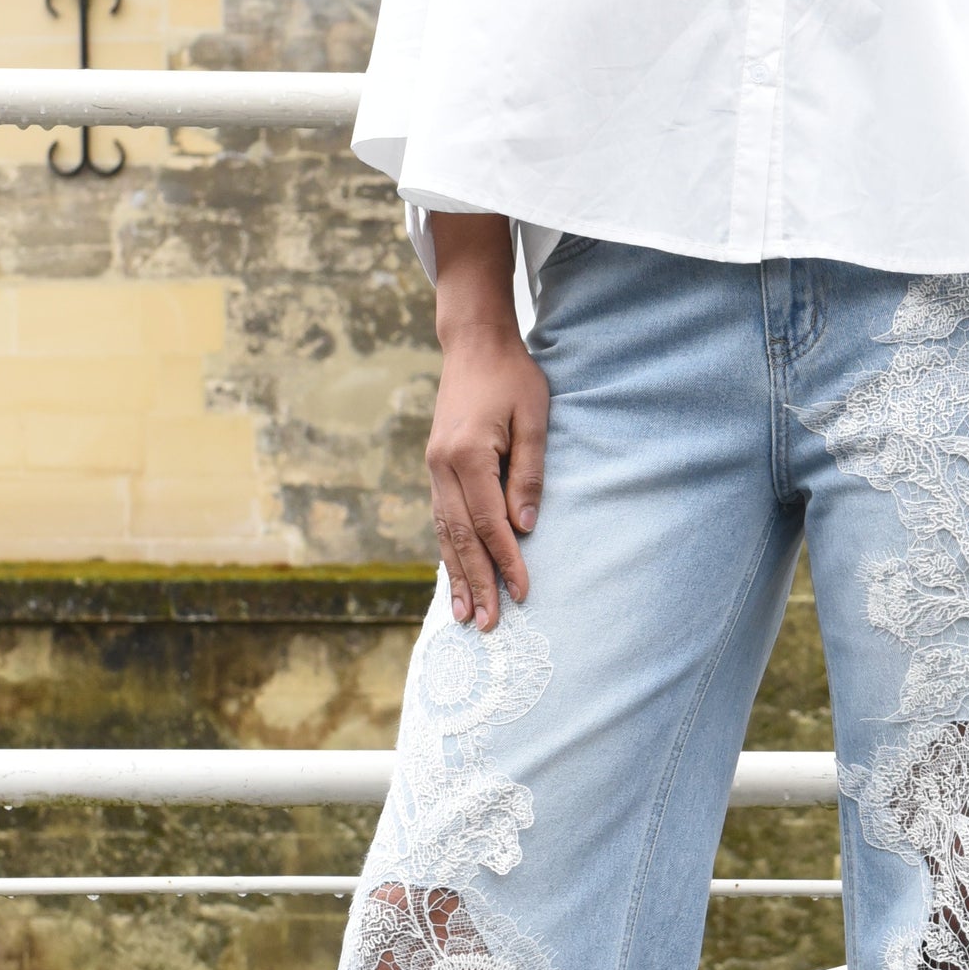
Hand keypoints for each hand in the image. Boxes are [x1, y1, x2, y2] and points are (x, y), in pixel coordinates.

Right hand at [425, 215, 548, 630]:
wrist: (473, 344)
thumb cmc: (512, 377)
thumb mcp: (534, 418)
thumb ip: (528, 472)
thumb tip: (524, 527)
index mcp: (468, 454)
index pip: (490, 522)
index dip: (507, 561)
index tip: (523, 592)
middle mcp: (443, 466)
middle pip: (461, 537)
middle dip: (477, 584)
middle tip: (489, 625)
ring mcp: (434, 468)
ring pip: (444, 533)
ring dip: (456, 576)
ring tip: (465, 615)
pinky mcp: (436, 467)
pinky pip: (440, 518)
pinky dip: (447, 551)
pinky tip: (454, 575)